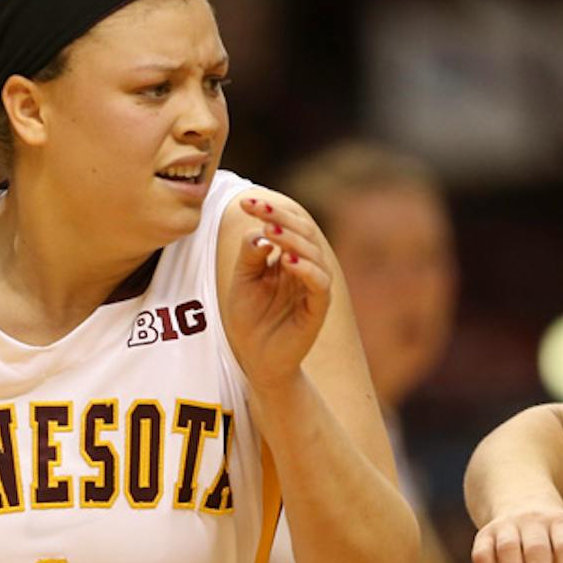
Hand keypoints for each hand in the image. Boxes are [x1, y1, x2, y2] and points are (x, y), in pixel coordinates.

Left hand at [222, 193, 329, 393]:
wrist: (257, 359)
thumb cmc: (250, 319)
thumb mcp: (242, 281)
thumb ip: (250, 255)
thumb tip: (260, 230)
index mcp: (289, 256)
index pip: (288, 225)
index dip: (270, 211)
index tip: (246, 202)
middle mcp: (305, 268)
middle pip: (304, 232)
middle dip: (280, 217)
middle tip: (258, 208)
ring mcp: (314, 287)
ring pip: (314, 254)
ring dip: (292, 239)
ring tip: (270, 231)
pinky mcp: (317, 308)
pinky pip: (320, 284)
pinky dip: (306, 269)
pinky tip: (286, 261)